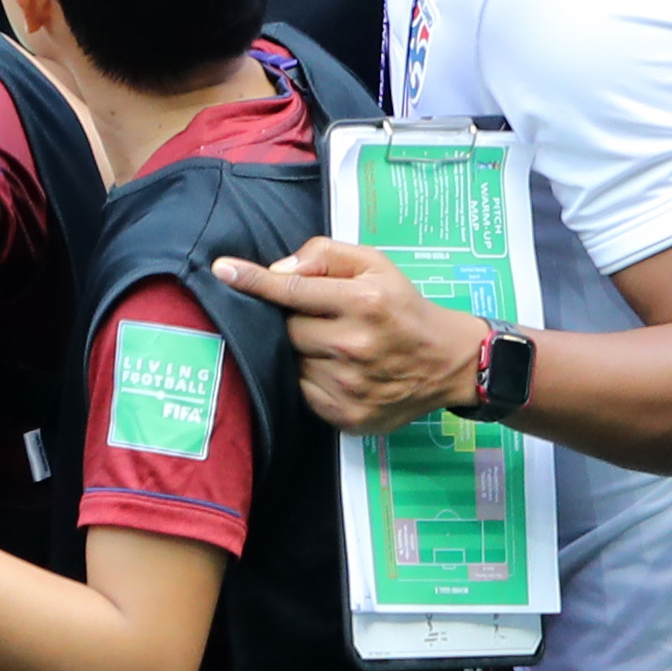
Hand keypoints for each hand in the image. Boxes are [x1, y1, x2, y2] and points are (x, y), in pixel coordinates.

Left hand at [209, 238, 486, 437]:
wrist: (449, 362)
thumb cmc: (405, 307)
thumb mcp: (377, 266)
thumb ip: (326, 255)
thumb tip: (280, 269)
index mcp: (363, 303)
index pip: (293, 289)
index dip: (253, 280)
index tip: (222, 270)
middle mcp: (354, 345)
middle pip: (288, 329)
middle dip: (298, 322)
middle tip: (326, 321)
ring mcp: (350, 385)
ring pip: (292, 361)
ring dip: (305, 352)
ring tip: (337, 348)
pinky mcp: (347, 415)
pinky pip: (302, 391)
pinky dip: (311, 379)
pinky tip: (338, 371)